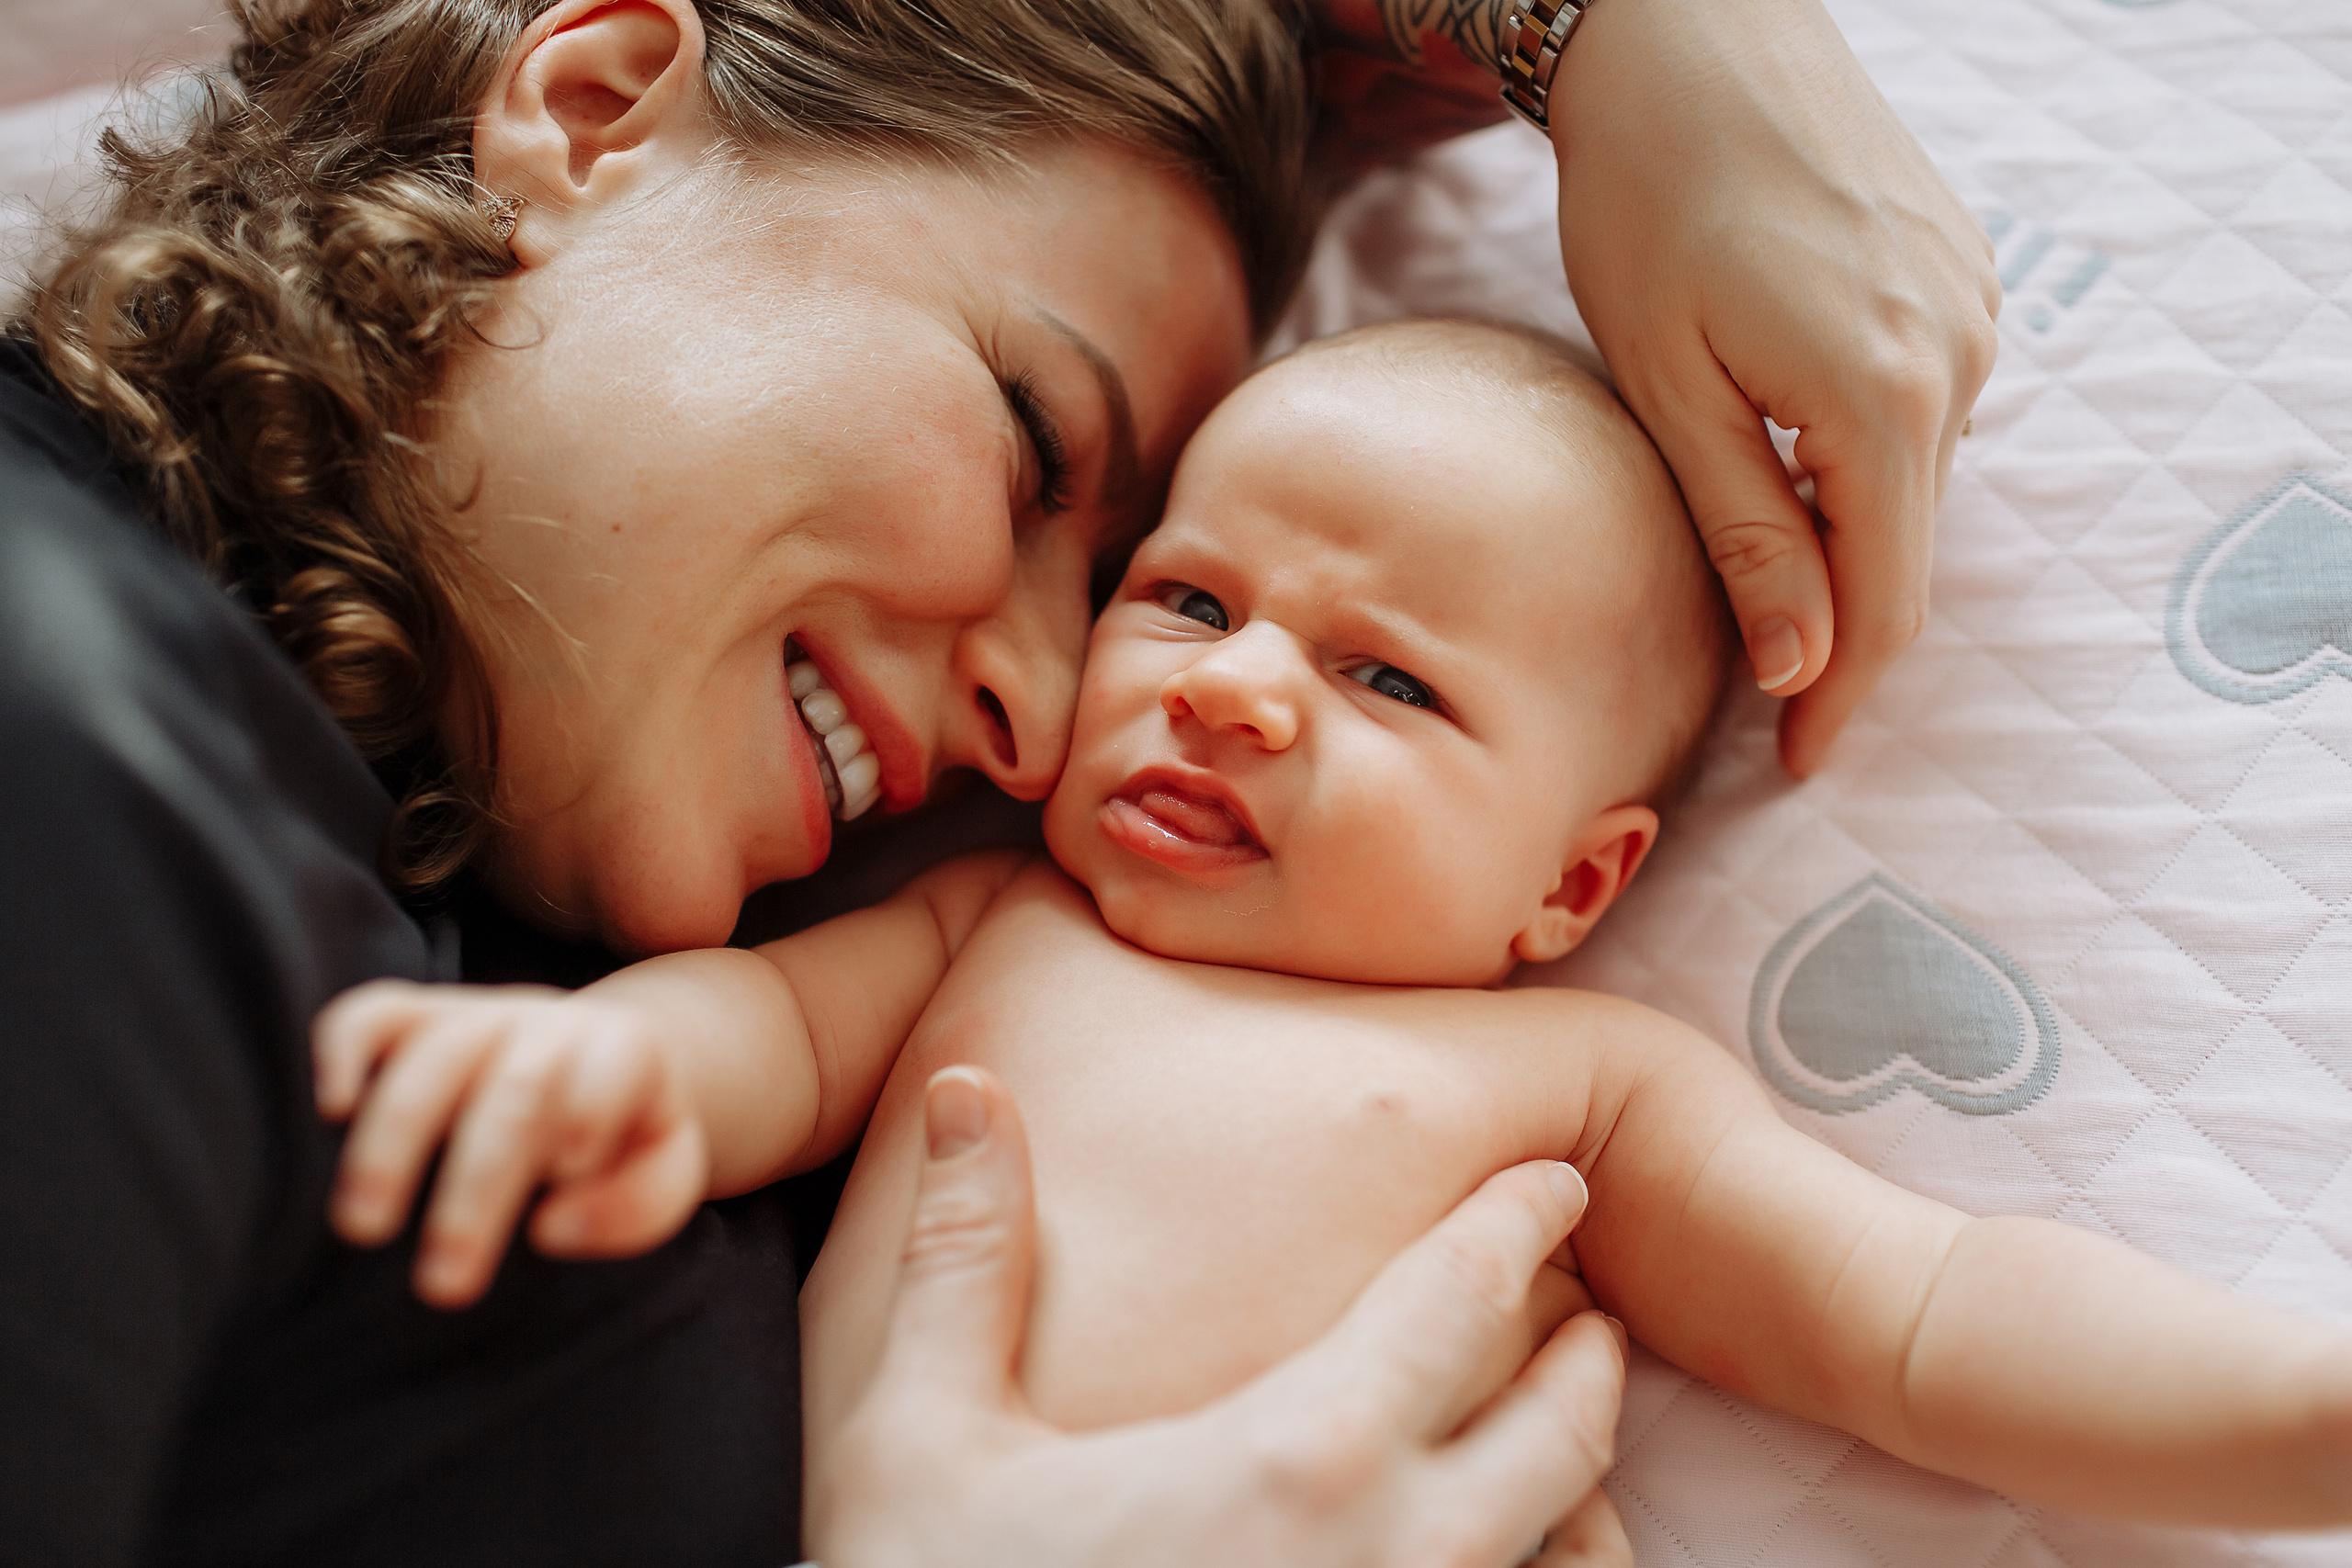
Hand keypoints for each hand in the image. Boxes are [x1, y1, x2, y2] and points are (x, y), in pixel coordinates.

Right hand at [312, 979, 709, 1306]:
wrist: (593, 1064)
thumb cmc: (624, 1145)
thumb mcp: (663, 1177)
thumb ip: (636, 1206)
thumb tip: (551, 1228)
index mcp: (625, 1051)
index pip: (613, 1068)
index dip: (588, 1116)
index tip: (559, 1198)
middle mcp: (548, 1024)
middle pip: (517, 1087)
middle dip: (476, 1186)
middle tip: (443, 1283)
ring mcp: (477, 1015)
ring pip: (433, 1052)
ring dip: (393, 1140)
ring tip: (362, 1229)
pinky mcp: (415, 1017)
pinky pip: (371, 1013)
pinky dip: (342, 1050)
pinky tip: (328, 1113)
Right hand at [808, 1067, 1633, 1567]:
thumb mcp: (921, 1444)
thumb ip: (963, 1260)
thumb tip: (966, 1090)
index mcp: (1301, 1458)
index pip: (1459, 1299)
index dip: (1518, 1223)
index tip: (1557, 1183)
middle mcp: (1401, 1563)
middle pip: (1563, 1434)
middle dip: (1584, 1359)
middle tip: (1582, 1313)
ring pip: (1578, 1562)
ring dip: (1584, 1490)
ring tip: (1562, 1450)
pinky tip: (1505, 1567)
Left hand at [1551, 0, 1999, 774]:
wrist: (1692, 33)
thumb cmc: (1647, 200)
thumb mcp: (1670, 385)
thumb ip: (1744, 530)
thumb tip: (1798, 667)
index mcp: (1883, 399)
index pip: (1883, 605)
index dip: (1839, 699)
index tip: (1795, 764)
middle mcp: (1958, 357)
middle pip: (1904, 548)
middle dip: (1837, 629)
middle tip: (1761, 702)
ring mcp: (1972, 308)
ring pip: (1911, 480)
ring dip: (1848, 538)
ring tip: (1765, 582)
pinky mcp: (1959, 274)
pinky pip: (1920, 407)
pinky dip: (1862, 459)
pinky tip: (1794, 457)